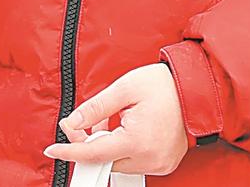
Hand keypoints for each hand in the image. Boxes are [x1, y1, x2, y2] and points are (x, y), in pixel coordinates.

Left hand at [43, 63, 190, 176]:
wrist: (197, 90)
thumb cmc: (164, 85)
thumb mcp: (124, 88)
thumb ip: (96, 107)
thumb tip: (72, 122)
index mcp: (137, 141)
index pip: (94, 153)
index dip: (70, 152)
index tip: (52, 150)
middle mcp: (149, 158)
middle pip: (105, 161)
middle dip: (87, 144)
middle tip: (79, 123)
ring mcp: (159, 163)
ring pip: (119, 163)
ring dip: (106, 146)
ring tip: (107, 121)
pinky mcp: (164, 163)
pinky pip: (134, 162)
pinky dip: (122, 150)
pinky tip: (121, 130)